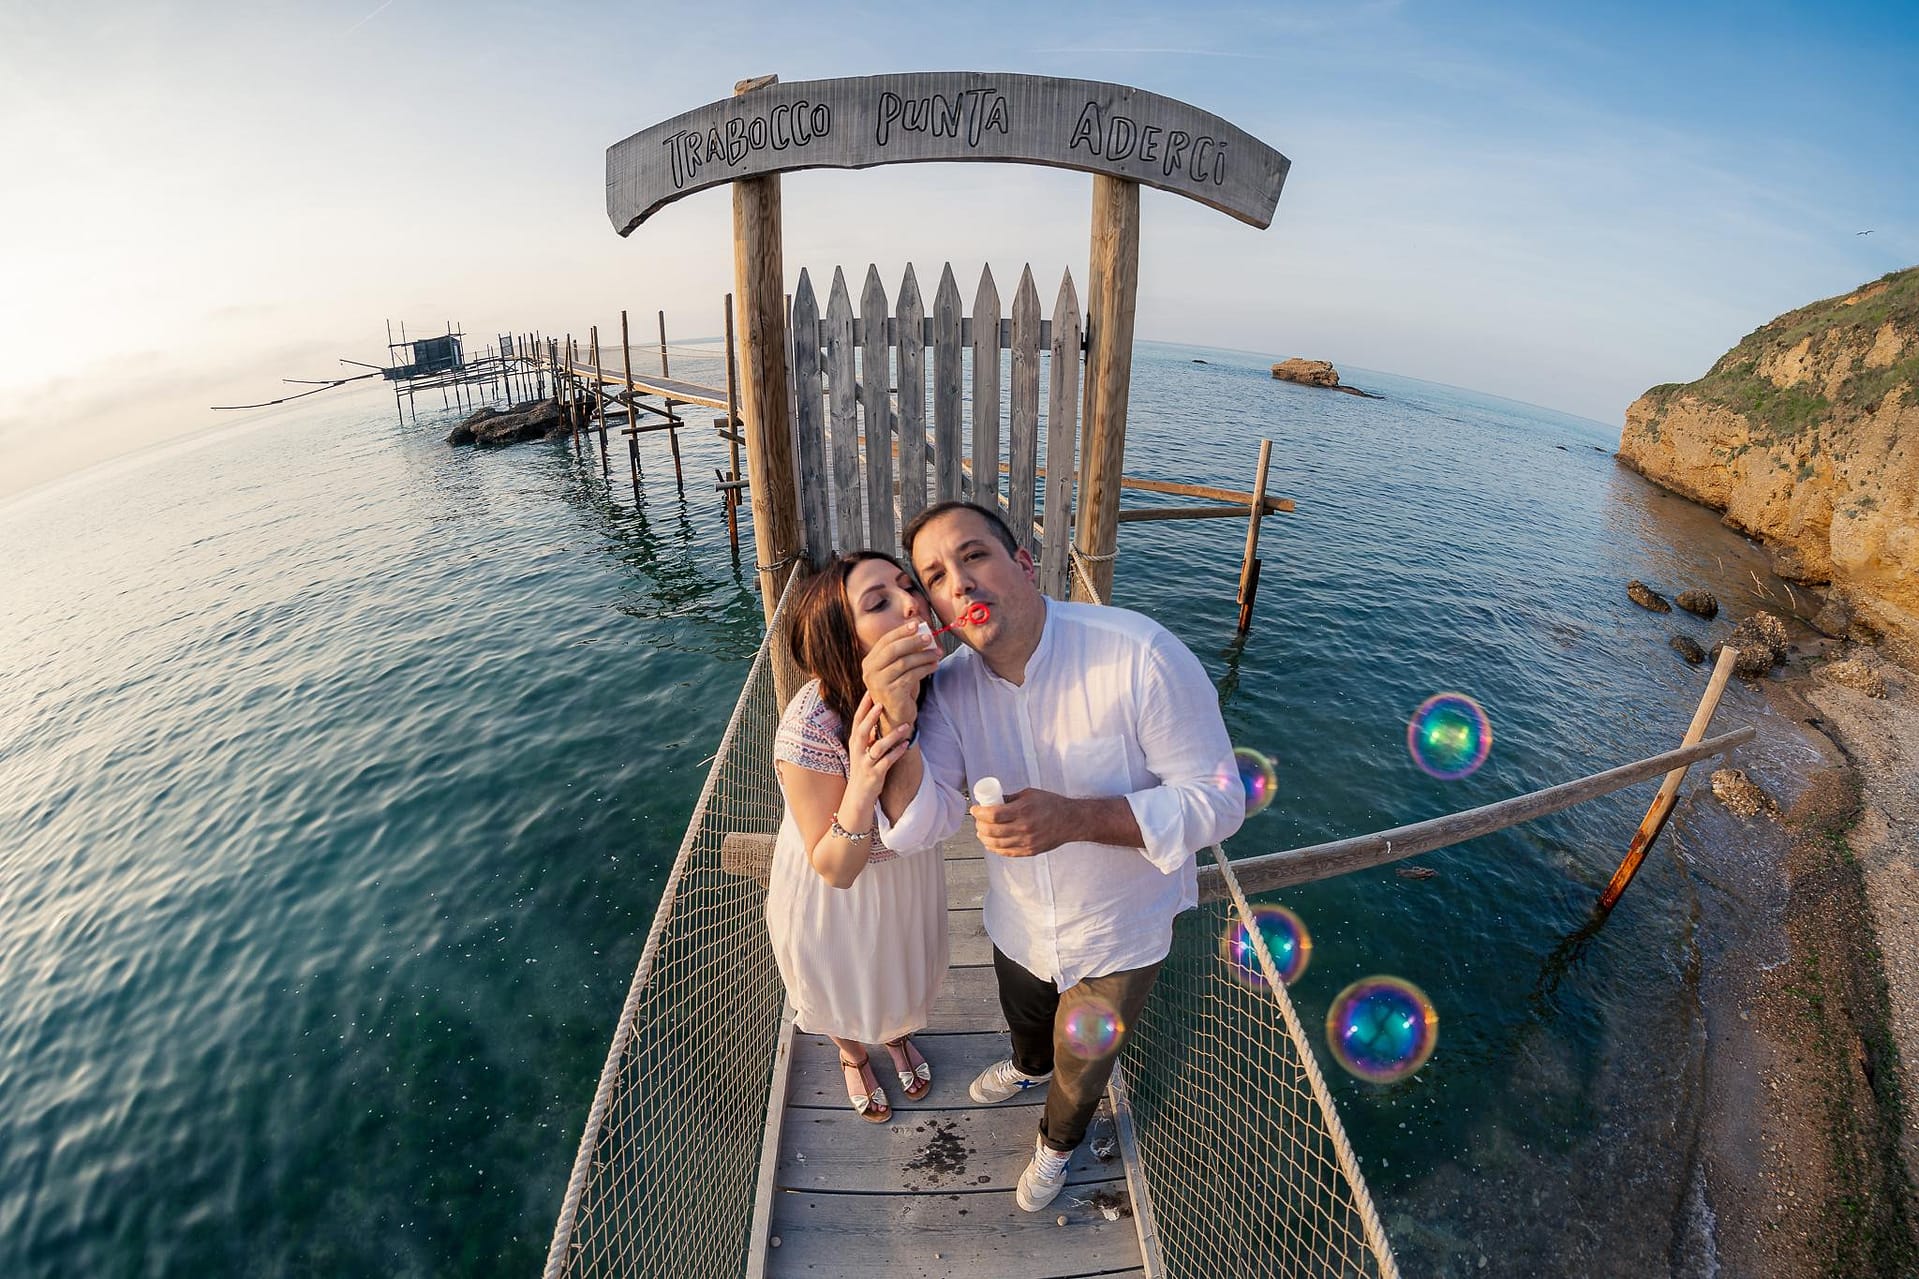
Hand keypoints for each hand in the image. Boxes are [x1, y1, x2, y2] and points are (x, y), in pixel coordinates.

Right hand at [845, 692, 912, 806]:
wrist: (858, 796)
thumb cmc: (864, 767)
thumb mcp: (863, 748)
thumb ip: (869, 732)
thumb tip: (879, 711)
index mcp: (855, 741)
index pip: (857, 720)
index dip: (863, 706)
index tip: (871, 690)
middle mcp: (857, 751)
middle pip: (862, 730)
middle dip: (871, 717)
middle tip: (881, 703)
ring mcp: (865, 763)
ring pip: (878, 747)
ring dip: (892, 736)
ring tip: (906, 726)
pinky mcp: (874, 774)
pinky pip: (887, 762)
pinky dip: (897, 753)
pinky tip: (906, 746)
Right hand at [861, 620, 940, 727]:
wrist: (897, 716)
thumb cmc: (899, 689)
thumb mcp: (898, 668)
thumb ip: (904, 652)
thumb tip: (921, 630)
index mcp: (869, 662)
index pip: (885, 641)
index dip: (901, 631)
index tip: (917, 624)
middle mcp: (870, 672)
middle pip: (893, 650)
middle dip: (913, 641)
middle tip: (929, 638)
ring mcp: (879, 683)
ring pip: (904, 662)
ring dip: (923, 656)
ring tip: (937, 653)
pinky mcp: (891, 693)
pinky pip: (912, 675)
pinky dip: (925, 668)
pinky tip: (935, 666)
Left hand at [970, 787, 1075, 857]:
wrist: (1070, 821)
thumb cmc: (1051, 805)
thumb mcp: (1029, 794)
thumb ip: (1011, 798)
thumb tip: (993, 801)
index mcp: (1023, 810)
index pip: (993, 814)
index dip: (979, 813)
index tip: (975, 809)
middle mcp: (1024, 827)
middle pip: (992, 830)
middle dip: (979, 825)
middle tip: (977, 820)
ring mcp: (1027, 841)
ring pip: (997, 844)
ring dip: (984, 838)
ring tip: (981, 832)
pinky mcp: (1029, 851)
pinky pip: (1007, 853)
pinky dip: (995, 848)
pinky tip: (990, 843)